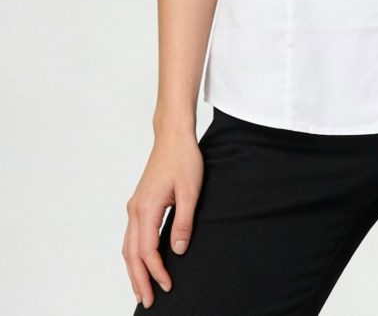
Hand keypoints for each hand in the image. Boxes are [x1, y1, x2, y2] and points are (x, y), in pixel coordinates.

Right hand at [122, 128, 203, 308]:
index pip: (147, 250)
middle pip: (131, 254)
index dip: (156, 271)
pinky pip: (131, 237)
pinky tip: (140, 263)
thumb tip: (178, 250)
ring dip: (133, 270)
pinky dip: (133, 255)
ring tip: (141, 290)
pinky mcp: (138, 203)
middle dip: (139, 280)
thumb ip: (183, 221)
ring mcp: (134, 207)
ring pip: (128, 247)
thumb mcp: (190, 191)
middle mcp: (135, 210)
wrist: (172, 136)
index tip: (167, 286)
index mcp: (146, 208)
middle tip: (147, 302)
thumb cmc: (183, 159)